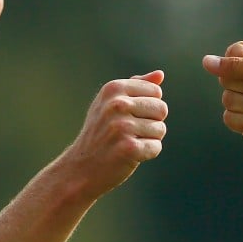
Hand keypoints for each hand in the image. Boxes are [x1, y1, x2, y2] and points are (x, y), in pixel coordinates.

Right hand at [62, 70, 167, 196]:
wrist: (81, 167)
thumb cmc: (100, 133)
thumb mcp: (110, 103)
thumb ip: (136, 86)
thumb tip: (160, 74)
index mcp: (113, 89)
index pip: (156, 91)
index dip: (148, 106)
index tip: (129, 116)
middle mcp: (116, 105)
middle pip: (161, 109)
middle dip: (151, 122)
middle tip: (129, 132)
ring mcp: (122, 126)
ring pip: (160, 129)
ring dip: (148, 139)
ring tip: (126, 143)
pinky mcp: (128, 148)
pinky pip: (156, 147)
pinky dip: (147, 153)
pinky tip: (129, 155)